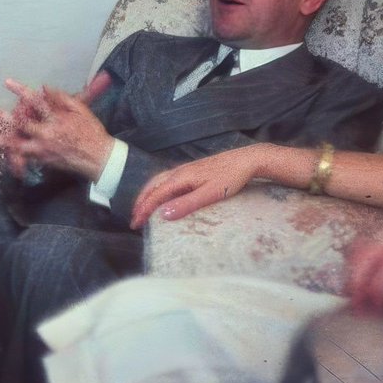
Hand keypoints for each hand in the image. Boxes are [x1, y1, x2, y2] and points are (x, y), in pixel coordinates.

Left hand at [0, 73, 113, 177]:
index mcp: (56, 119)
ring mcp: (42, 149)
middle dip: (1, 116)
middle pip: (19, 124)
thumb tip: (44, 87)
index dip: (20, 91)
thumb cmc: (91, 132)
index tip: (7, 82)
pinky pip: (23, 156)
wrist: (98, 158)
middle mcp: (46, 134)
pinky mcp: (42, 159)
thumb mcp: (81, 110)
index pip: (35, 101)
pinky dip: (10, 153)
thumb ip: (62, 98)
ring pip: (15, 144)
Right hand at [130, 145, 265, 228]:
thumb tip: (164, 214)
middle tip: (135, 218)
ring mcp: (185, 170)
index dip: (143, 210)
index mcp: (180, 178)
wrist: (246, 160)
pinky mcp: (192, 170)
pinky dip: (158, 189)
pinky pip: (167, 179)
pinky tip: (164, 195)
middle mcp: (178, 172)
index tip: (136, 223)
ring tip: (143, 207)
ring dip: (148, 195)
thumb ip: (187, 204)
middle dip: (141, 202)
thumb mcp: (210, 194)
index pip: (155, 195)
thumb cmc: (231, 177)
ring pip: (158, 181)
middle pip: (152, 186)